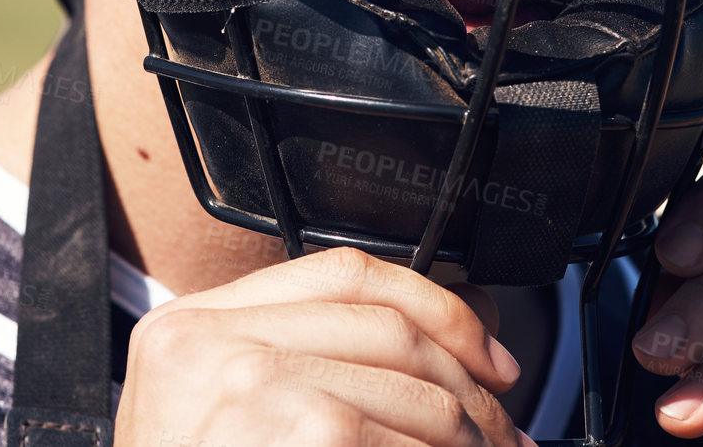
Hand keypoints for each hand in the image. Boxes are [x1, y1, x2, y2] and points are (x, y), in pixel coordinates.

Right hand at [118, 246, 535, 446]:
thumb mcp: (234, 411)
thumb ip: (323, 356)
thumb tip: (466, 320)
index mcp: (197, 325)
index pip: (345, 273)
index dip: (436, 305)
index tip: (485, 352)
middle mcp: (217, 343)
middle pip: (392, 329)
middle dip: (471, 383)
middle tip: (504, 430)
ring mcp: (253, 386)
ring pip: (420, 392)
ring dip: (475, 435)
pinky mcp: (309, 435)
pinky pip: (413, 445)